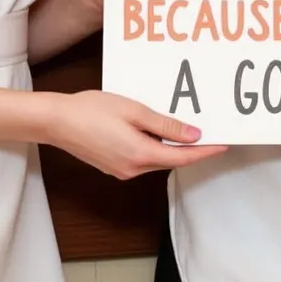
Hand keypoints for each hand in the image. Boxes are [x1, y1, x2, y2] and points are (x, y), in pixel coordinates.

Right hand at [47, 90, 227, 179]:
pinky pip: (142, 158)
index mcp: (141, 154)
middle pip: (171, 161)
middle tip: (210, 132)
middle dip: (191, 149)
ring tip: (185, 128)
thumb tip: (194, 136)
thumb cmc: (92, 110)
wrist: (56, 121)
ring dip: (171, 148)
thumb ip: (166, 126)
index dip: (206, 151)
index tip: (224, 144)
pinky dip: (154, 148)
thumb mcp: (134, 111)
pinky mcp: (113, 166)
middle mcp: (133, 169)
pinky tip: (156, 132)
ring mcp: (122, 170)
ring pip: (156, 160)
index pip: (183, 158)